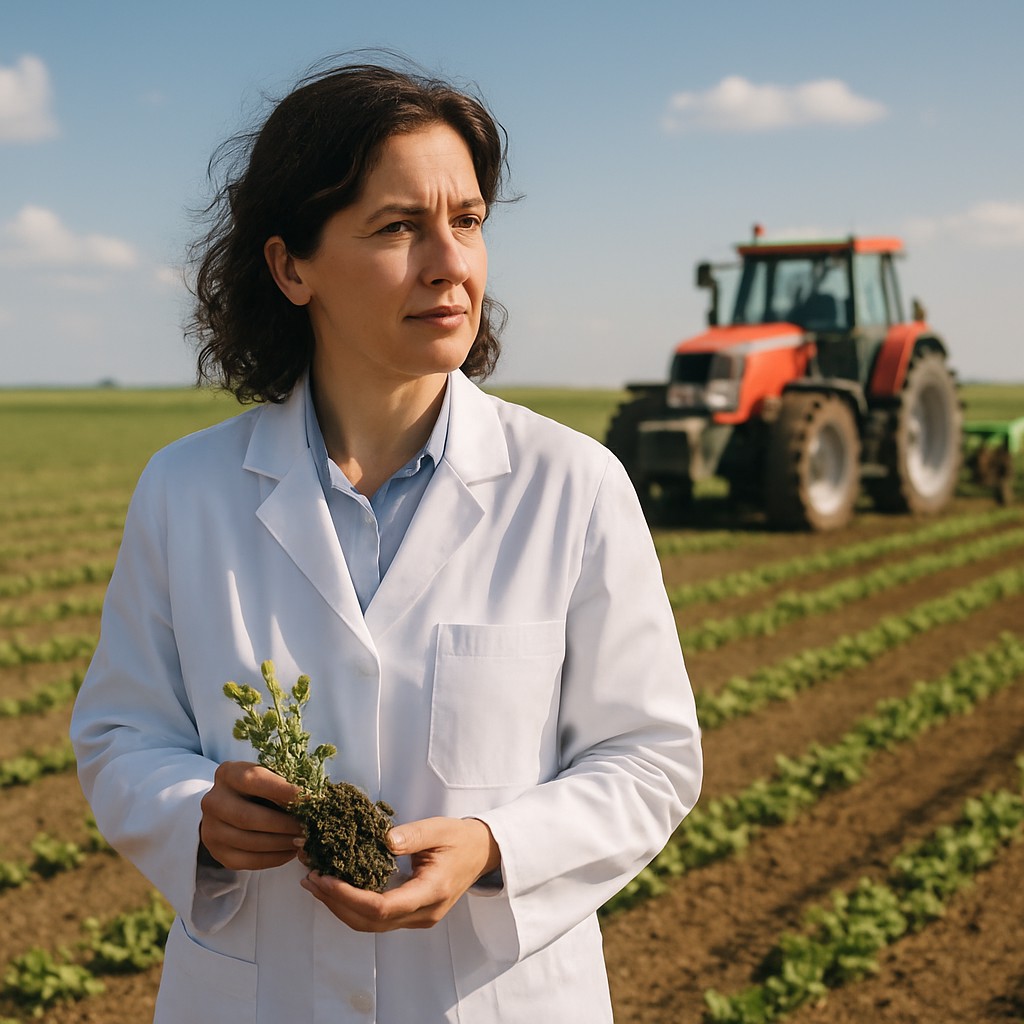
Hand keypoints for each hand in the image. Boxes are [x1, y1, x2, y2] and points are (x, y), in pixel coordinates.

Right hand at [199, 760, 302, 870]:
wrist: (230, 806)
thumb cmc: (258, 788)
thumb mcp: (268, 776)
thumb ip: (283, 784)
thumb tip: (310, 800)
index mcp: (227, 774)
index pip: (253, 780)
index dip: (281, 789)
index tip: (308, 798)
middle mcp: (213, 801)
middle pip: (248, 817)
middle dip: (283, 824)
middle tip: (307, 827)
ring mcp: (211, 829)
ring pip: (248, 841)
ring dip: (281, 844)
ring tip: (303, 841)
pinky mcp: (217, 852)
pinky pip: (247, 861)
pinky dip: (273, 858)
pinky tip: (290, 852)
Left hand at [299, 816, 500, 930]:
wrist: (482, 853)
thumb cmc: (461, 839)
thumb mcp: (440, 829)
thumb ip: (413, 835)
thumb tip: (385, 839)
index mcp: (431, 892)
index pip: (383, 908)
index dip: (349, 897)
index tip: (325, 878)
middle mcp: (423, 914)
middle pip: (371, 922)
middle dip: (336, 903)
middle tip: (311, 879)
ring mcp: (417, 918)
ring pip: (370, 925)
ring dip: (340, 907)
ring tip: (315, 884)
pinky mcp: (411, 915)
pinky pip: (377, 919)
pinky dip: (352, 906)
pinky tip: (336, 889)